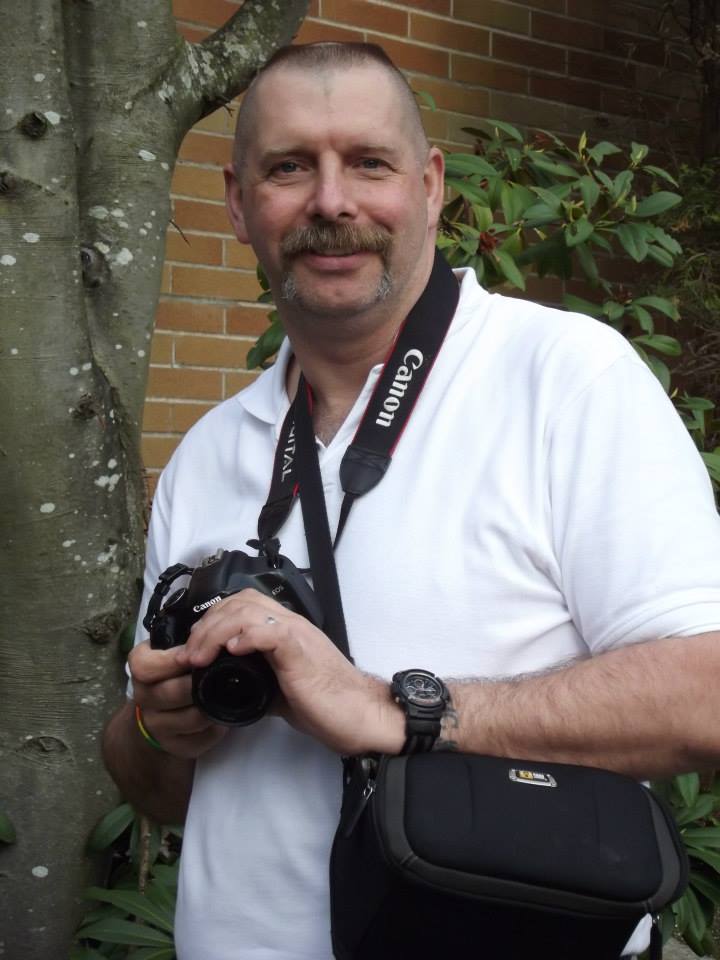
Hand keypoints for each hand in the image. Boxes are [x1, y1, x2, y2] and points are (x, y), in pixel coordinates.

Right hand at [129, 641, 228, 758]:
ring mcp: (156, 725)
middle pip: (170, 693)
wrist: (163, 708)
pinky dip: (215, 730)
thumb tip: (216, 631)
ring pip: (189, 718)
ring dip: (212, 706)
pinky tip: (223, 717)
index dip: (172, 661)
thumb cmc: (176, 669)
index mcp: (141, 667)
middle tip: (222, 674)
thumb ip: (188, 640)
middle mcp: (143, 697)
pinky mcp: (173, 746)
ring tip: (229, 694)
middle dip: (199, 684)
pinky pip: (198, 740)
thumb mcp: (175, 648)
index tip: (195, 656)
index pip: (145, 665)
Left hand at [175, 589, 404, 755]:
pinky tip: (230, 651)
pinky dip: (244, 637)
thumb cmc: (327, 705)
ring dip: (215, 632)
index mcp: (285, 630)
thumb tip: (231, 687)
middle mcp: (290, 624)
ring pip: (246, 611)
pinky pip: (268, 630)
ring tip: (199, 656)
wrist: (360, 715)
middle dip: (206, 625)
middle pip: (239, 602)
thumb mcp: (282, 690)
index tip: (196, 648)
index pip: (243, 605)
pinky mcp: (299, 650)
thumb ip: (259, 679)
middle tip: (190, 654)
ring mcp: (296, 634)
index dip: (213, 620)